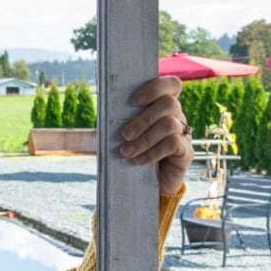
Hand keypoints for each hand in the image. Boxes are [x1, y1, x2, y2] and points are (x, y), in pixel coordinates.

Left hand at [119, 75, 189, 195]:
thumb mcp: (118, 139)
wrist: (147, 185)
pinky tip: (139, 161)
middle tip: (124, 135)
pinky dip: (153, 152)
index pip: (171, 85)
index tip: (134, 100)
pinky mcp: (186, 151)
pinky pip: (173, 143)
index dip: (155, 88)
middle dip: (143, 119)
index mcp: (161, 105)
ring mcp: (183, 133)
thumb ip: (108, 129)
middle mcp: (176, 116)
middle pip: (168, 104)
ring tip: (126, 152)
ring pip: (169, 124)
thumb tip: (85, 130)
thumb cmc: (132, 154)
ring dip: (145, 138)